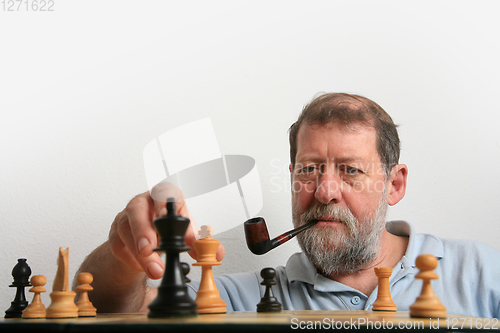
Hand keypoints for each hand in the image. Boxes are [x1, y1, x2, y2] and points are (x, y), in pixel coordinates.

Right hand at [108, 183, 224, 279]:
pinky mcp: (116, 233)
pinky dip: (131, 260)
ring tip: (153, 269)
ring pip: (126, 230)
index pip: (163, 191)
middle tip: (149, 249)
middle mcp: (143, 202)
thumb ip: (199, 242)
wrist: (146, 242)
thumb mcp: (186, 234)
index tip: (165, 214)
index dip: (163, 202)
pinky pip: (119, 246)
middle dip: (142, 231)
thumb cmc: (167, 229)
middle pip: (137, 210)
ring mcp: (126, 216)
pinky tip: (142, 267)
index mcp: (163, 196)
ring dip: (139, 253)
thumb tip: (216, 252)